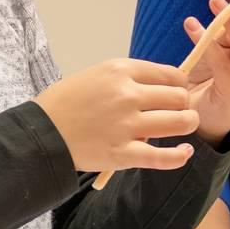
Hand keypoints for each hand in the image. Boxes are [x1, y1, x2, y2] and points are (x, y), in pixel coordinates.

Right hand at [34, 58, 200, 172]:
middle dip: (184, 104)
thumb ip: (129, 78)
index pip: (172, 74)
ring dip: (187, 124)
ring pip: (180, 122)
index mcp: (120, 71)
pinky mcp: (123, 154)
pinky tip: (184, 152)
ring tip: (184, 126)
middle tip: (178, 111)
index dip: (180, 84)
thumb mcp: (97, 75)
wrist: (42, 132)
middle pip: (179, 97)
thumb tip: (163, 84)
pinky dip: (180, 156)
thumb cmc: (67, 101)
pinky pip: (163, 157)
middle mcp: (127, 95)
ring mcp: (127, 125)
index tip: (176, 92)